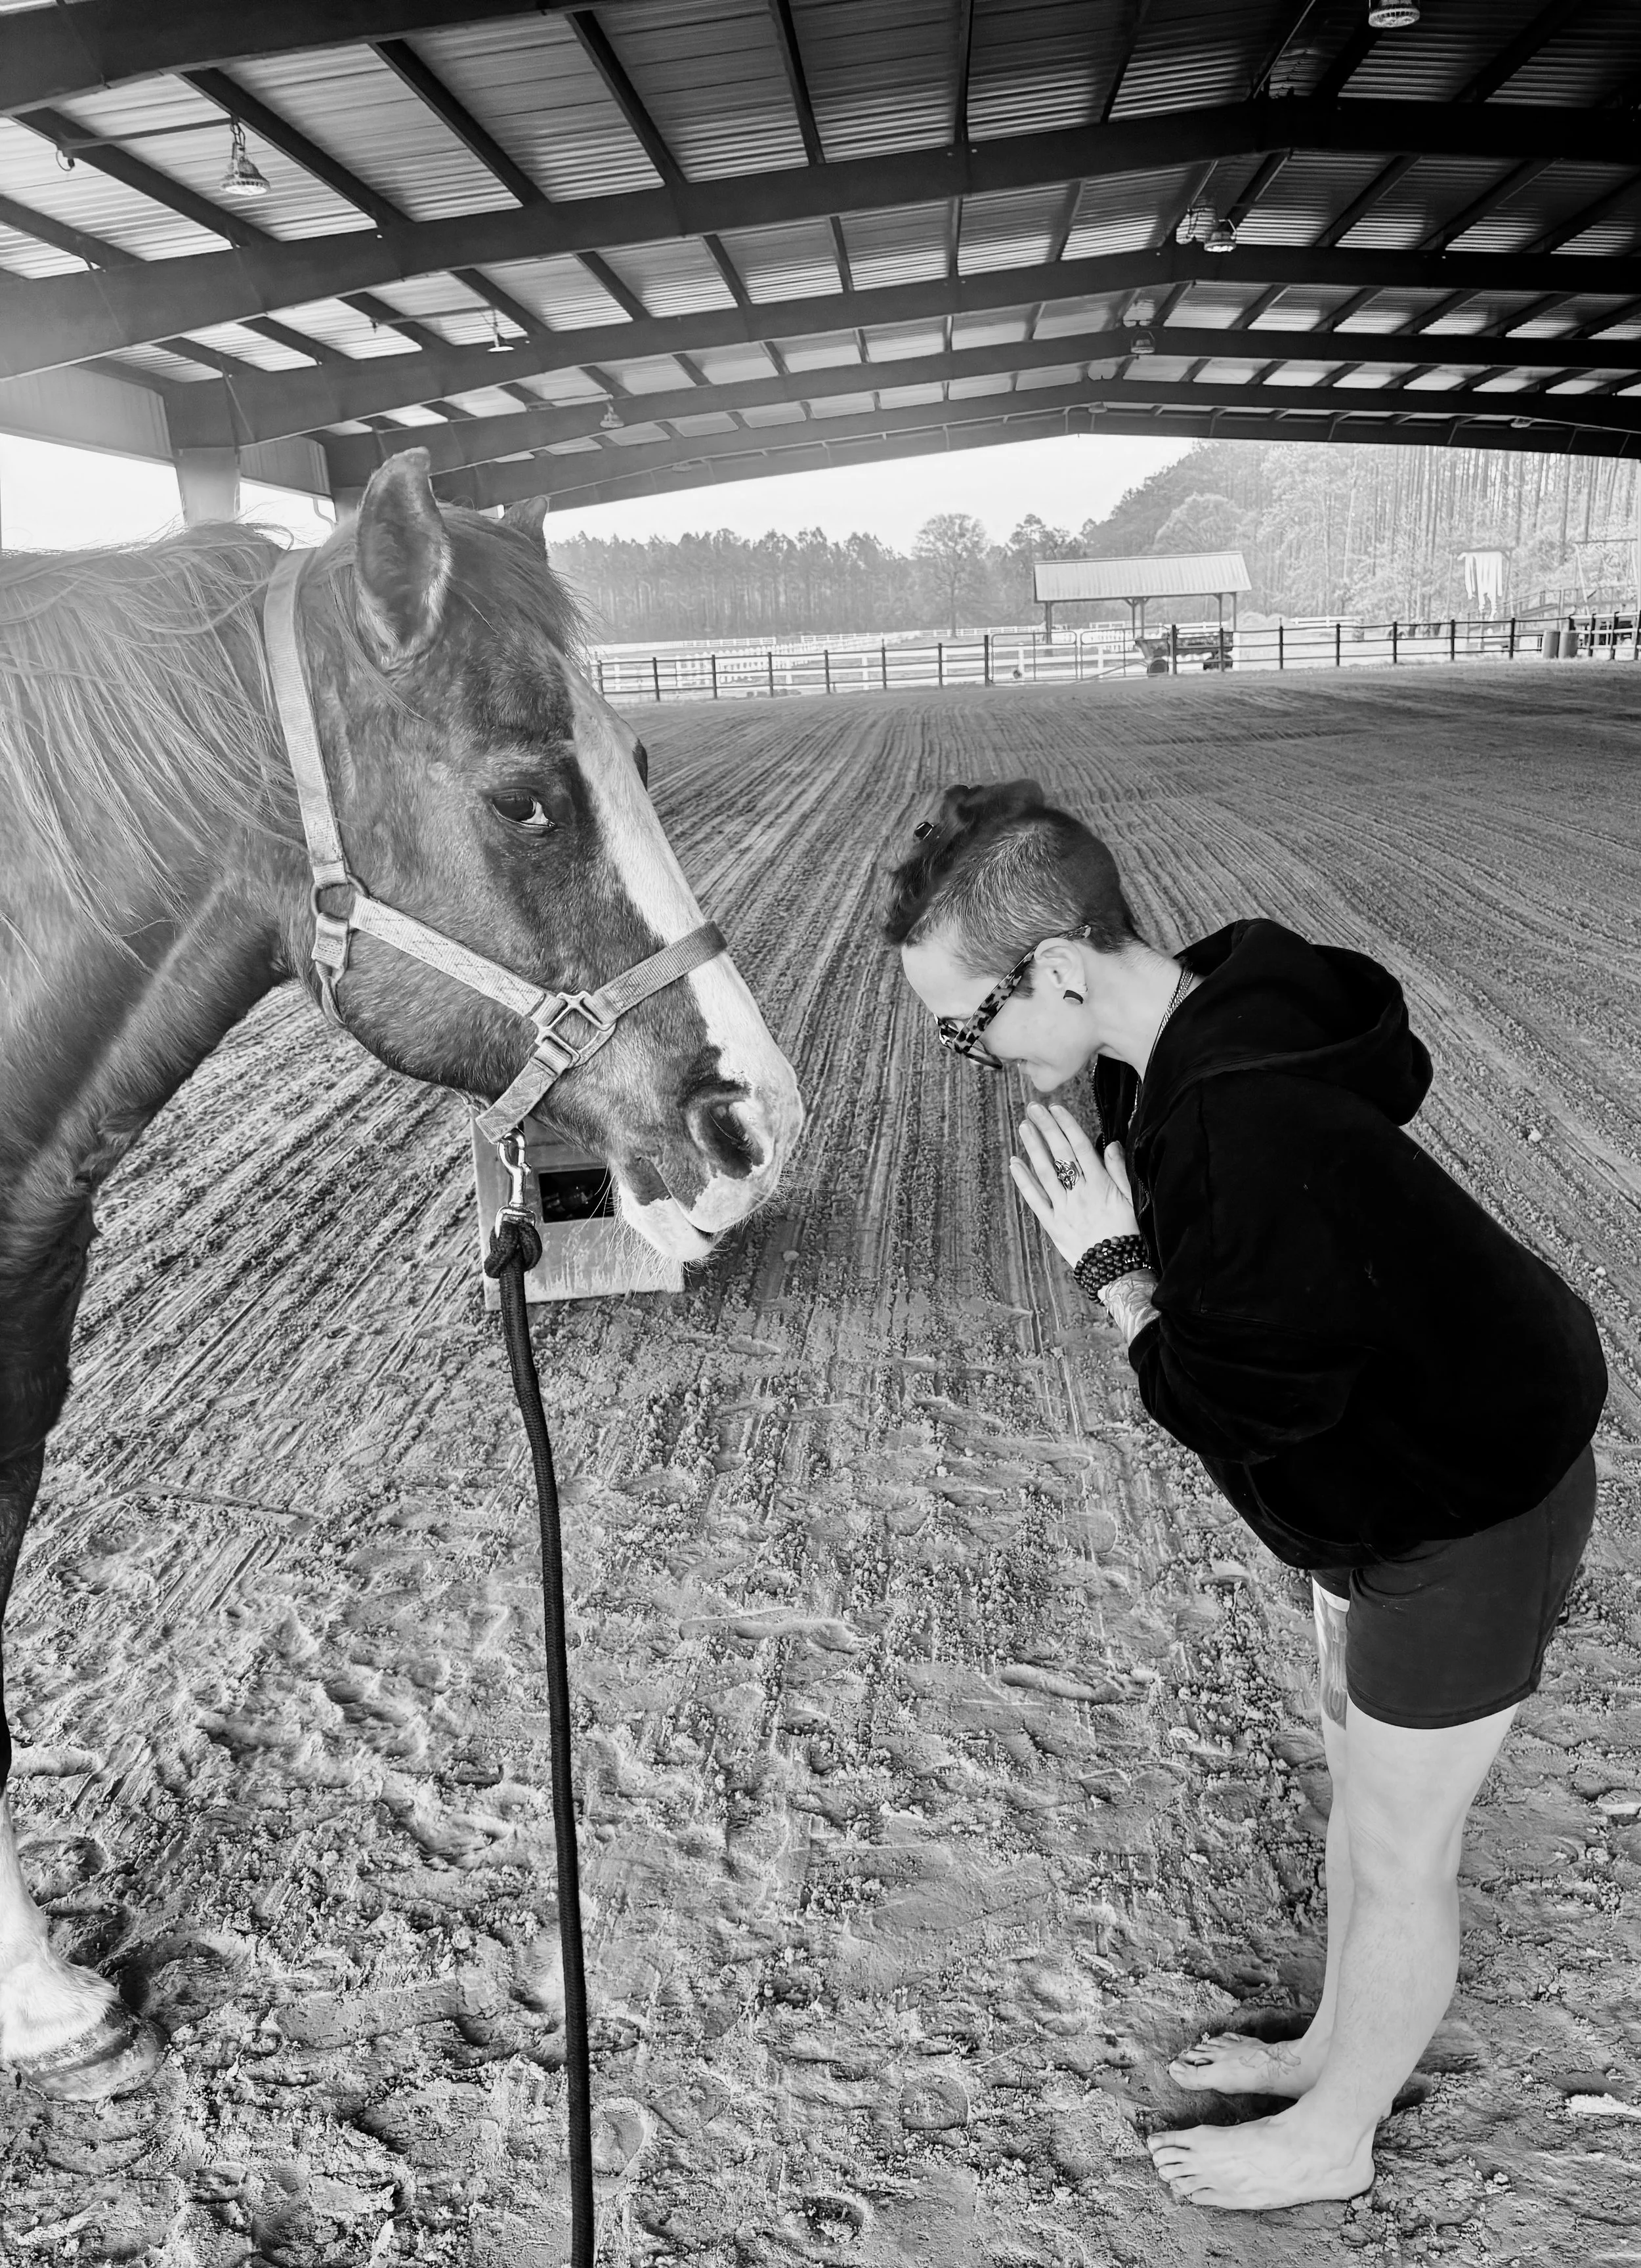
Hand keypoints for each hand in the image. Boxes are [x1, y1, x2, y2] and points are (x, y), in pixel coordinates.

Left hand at [1009, 1103, 1140, 1264]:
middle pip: (1060, 1155)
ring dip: (1033, 1148)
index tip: (1056, 1108)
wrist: (1117, 1272)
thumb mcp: (1134, 1200)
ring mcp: (1063, 1209)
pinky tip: (1014, 1163)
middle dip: (1046, 1129)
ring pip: (1045, 1173)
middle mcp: (1079, 1194)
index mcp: (1100, 1185)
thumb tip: (1112, 1143)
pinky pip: (1035, 1200)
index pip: (1080, 1148)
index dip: (1066, 1126)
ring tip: (1023, 1126)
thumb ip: (1120, 1171)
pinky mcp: (1053, 1225)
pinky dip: (1023, 1181)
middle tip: (1033, 1108)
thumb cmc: (1130, 1233)